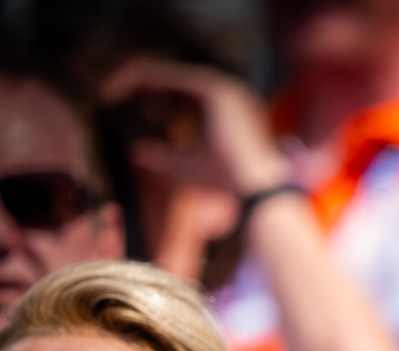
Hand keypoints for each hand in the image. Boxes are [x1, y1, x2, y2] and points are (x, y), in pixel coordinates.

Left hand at [101, 58, 290, 196]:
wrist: (252, 188)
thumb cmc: (225, 181)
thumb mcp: (184, 165)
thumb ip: (162, 155)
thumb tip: (135, 150)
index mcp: (223, 106)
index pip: (176, 88)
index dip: (144, 92)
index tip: (115, 102)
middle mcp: (225, 90)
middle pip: (168, 76)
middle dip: (134, 82)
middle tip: (105, 94)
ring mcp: (223, 87)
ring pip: (165, 72)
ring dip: (132, 78)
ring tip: (107, 92)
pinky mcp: (216, 90)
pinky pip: (168, 76)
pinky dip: (140, 80)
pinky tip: (118, 91)